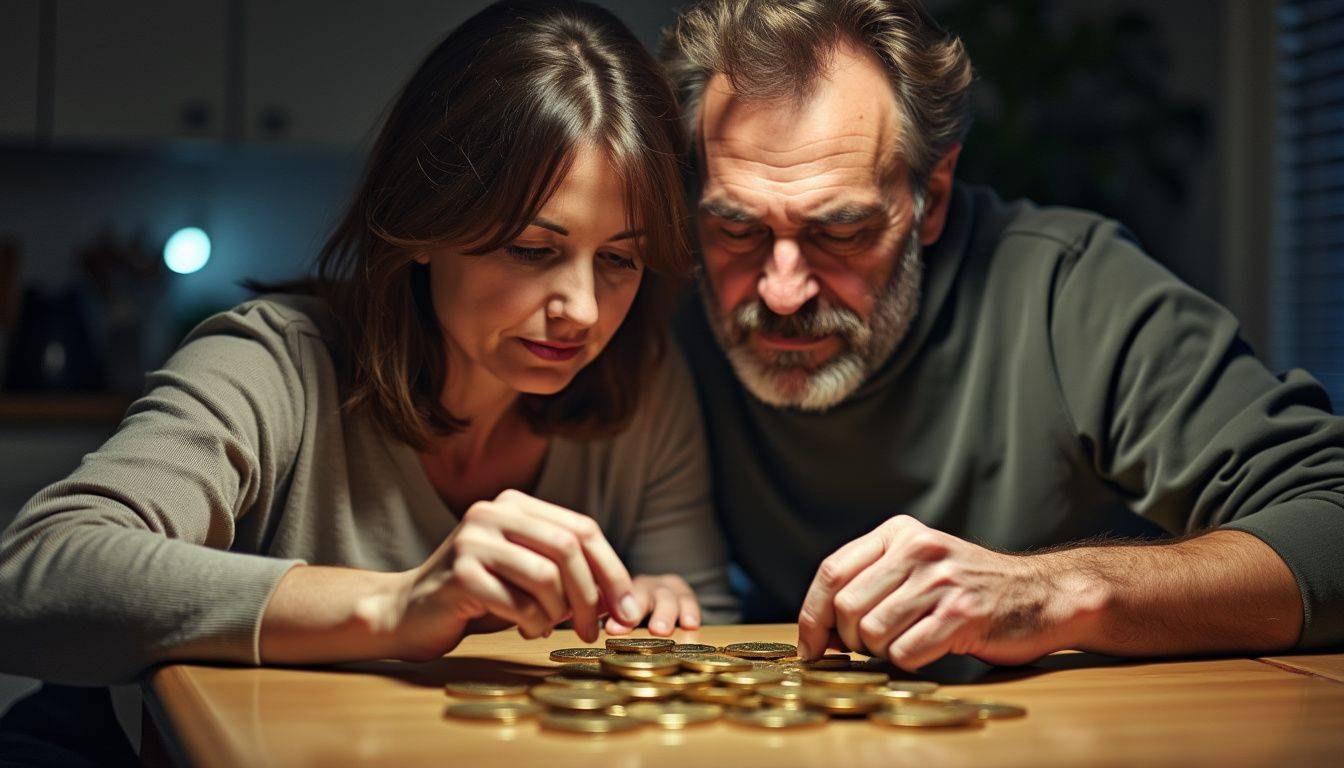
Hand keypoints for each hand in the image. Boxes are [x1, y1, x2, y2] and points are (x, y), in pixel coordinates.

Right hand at [356, 489, 642, 660]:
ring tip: (548, 627)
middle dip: (593, 595)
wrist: (407, 612)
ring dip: (559, 612)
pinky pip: (519, 603)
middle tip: (596, 630)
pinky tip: (526, 631)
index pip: (583, 529)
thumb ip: (569, 575)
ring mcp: (473, 539)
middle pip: (570, 548)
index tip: (629, 608)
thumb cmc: (477, 598)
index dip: (613, 570)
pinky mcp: (460, 573)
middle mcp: (493, 512)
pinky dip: (533, 625)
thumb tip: (624, 599)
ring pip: (547, 576)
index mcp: (515, 504)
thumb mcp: (527, 576)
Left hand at [603, 574, 701, 635]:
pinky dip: (691, 612)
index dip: (617, 614)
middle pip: (642, 593)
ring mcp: (666, 588)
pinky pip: (689, 601)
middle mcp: (644, 586)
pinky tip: (691, 625)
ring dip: (665, 614)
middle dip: (641, 608)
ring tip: (662, 631)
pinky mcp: (685, 595)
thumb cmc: (627, 614)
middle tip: (631, 626)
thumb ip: (605, 620)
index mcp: (622, 590)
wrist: (655, 597)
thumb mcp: (613, 613)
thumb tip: (587, 631)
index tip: (612, 630)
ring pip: (667, 597)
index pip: (617, 598)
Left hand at [796, 515, 1101, 670]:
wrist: (1043, 593)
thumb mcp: (918, 564)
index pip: (832, 573)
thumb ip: (870, 582)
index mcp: (898, 533)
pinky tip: (927, 651)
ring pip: (871, 632)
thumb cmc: (970, 588)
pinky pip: (905, 653)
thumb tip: (818, 631)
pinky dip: (907, 663)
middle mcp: (917, 549)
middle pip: (846, 607)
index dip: (812, 616)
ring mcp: (941, 580)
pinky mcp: (963, 614)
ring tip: (903, 644)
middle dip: (847, 641)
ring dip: (879, 653)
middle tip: (867, 649)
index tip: (809, 647)